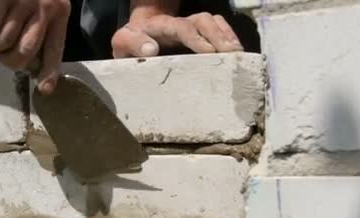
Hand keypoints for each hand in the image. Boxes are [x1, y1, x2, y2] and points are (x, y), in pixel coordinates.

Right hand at [0, 0, 70, 93]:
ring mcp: (23, 1)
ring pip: (2, 42)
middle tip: (0, 51)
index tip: (45, 90)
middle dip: (7, 58)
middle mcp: (45, 6)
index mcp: (59, 10)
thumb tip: (30, 67)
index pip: (55, 48)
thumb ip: (37, 32)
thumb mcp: (38, 5)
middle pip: (25, 52)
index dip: (49, 71)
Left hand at [111, 12, 243, 57]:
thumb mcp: (122, 46)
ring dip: (226, 37)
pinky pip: (218, 27)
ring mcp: (190, 26)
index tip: (207, 51)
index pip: (180, 26)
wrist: (135, 37)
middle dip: (217, 36)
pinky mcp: (198, 33)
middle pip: (202, 20)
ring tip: (237, 55)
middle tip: (230, 54)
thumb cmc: (130, 45)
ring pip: (212, 22)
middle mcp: (178, 23)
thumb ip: (132, 45)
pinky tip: (237, 53)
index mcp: (158, 26)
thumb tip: (151, 49)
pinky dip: (229, 37)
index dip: (195, 37)